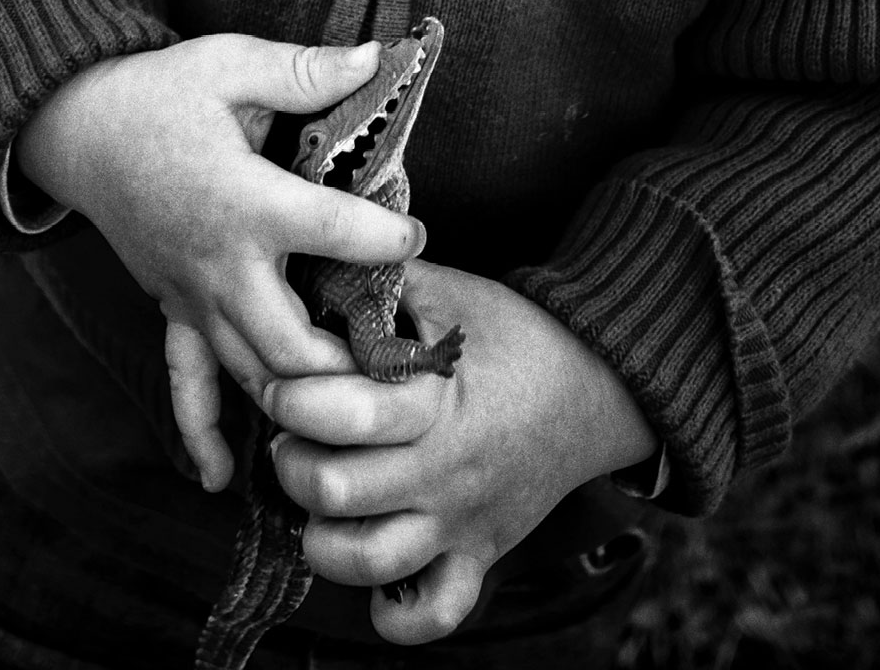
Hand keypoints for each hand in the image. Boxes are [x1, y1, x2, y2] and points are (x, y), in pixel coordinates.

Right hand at [15, 36, 427, 489]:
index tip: (418, 238)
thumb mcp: (230, 63)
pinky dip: (201, 432)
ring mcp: (192, 297)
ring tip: (357, 410)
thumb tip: (377, 55)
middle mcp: (220, 263)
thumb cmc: (159, 91)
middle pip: (292, 342)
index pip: (329, 231)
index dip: (384, 239)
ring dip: (303, 396)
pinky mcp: (171, 309)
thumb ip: (304, 71)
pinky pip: (185, 382)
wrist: (75, 128)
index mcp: (244, 200)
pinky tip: (220, 477)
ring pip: (252, 372)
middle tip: (398, 361)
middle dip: (348, 362)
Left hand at [265, 260, 656, 644]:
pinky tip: (371, 572)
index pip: (345, 415)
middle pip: (337, 492)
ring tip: (320, 498)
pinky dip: (392, 611)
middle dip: (292, 461)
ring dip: (323, 536)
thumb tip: (320, 266)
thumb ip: (387, 282)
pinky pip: (433, 614)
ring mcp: (462, 522)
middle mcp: (446, 471)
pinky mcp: (479, 556)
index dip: (293, 399)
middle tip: (290, 435)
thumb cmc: (518, 334)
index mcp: (438, 403)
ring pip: (368, 562)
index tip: (280, 382)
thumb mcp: (455, 293)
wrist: (599, 387)